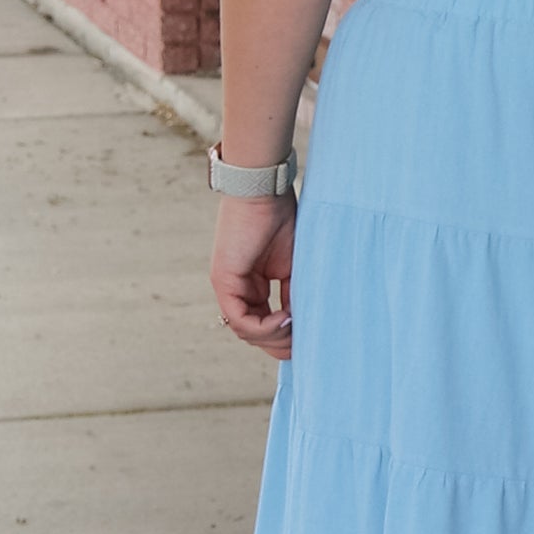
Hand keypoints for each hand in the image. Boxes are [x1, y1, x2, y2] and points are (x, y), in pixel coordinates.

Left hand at [212, 192, 298, 357]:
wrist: (266, 191)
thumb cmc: (283, 219)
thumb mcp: (295, 266)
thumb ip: (295, 295)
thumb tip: (303, 326)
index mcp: (254, 286)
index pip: (265, 325)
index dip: (286, 336)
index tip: (310, 335)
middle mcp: (238, 290)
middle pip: (254, 334)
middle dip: (280, 343)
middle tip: (304, 342)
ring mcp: (228, 287)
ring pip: (246, 331)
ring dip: (274, 335)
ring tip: (296, 326)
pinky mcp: (224, 281)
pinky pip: (240, 319)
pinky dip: (264, 326)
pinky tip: (285, 318)